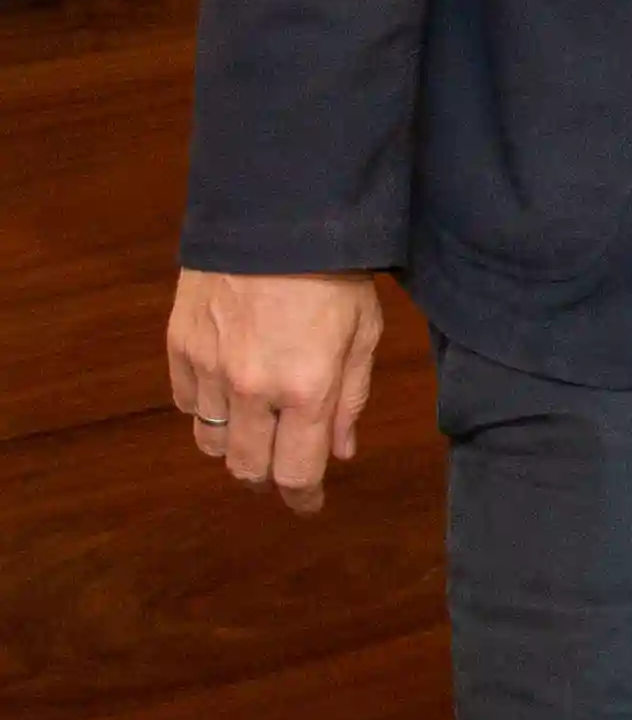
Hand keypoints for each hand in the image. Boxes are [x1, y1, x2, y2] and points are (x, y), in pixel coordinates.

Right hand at [168, 269, 384, 514]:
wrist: (276, 215)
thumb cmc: (336, 273)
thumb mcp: (364, 333)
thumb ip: (350, 398)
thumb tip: (340, 454)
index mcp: (307, 389)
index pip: (296, 472)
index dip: (302, 497)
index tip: (308, 505)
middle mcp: (253, 389)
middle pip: (247, 468)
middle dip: (266, 478)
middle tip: (281, 471)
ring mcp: (209, 370)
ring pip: (211, 442)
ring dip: (235, 446)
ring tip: (256, 432)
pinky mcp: (179, 347)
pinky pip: (185, 403)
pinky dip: (206, 409)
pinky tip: (228, 394)